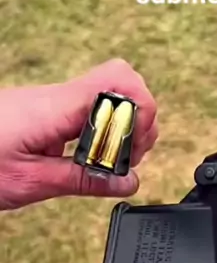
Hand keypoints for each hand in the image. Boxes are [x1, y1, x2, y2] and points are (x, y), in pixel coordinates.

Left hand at [0, 59, 157, 210]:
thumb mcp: (30, 183)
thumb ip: (83, 180)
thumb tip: (127, 181)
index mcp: (58, 108)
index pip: (122, 86)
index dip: (141, 117)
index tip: (133, 153)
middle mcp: (59, 96)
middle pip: (124, 80)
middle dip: (140, 118)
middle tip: (130, 156)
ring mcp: (54, 100)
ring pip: (109, 91)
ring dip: (123, 123)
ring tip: (115, 158)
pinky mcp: (48, 110)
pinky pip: (89, 106)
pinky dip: (103, 128)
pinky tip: (93, 155)